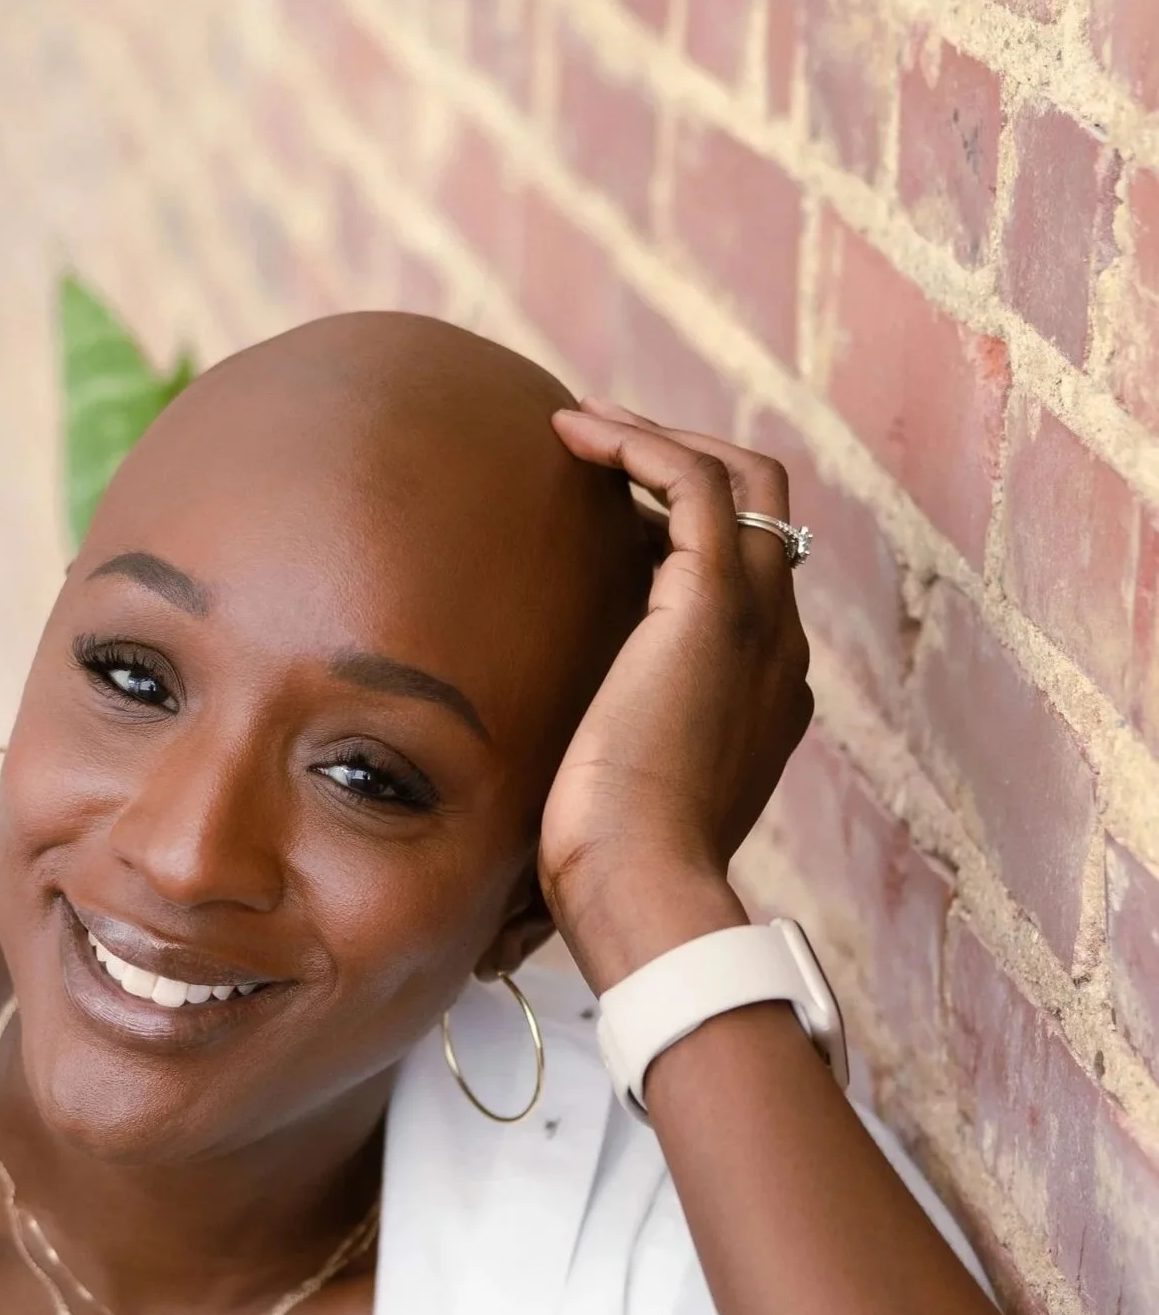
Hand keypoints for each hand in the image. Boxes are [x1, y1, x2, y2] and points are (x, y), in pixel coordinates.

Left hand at [539, 401, 814, 989]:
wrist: (645, 889)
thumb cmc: (614, 878)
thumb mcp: (611, 814)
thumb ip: (599, 783)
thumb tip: (534, 826)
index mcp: (765, 699)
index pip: (749, 589)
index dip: (685, 541)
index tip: (608, 524)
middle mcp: (779, 650)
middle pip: (762, 516)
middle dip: (688, 470)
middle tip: (603, 451)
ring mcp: (760, 622)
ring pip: (742, 480)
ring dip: (661, 440)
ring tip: (580, 425)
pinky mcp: (716, 603)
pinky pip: (697, 482)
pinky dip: (640, 445)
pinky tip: (572, 434)